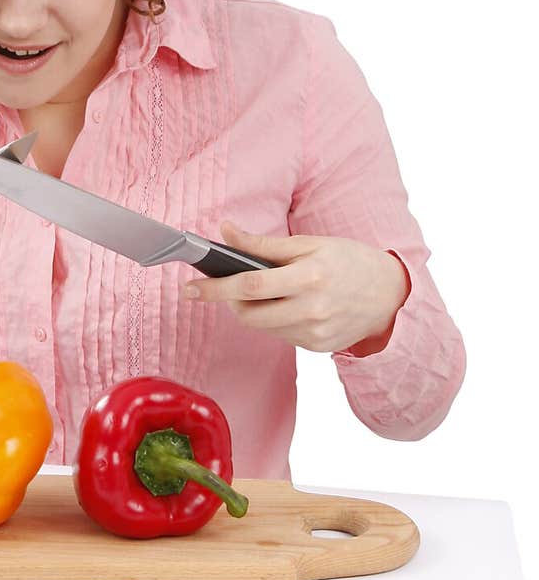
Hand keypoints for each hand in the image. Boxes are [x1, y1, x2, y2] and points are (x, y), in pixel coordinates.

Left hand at [181, 222, 411, 354]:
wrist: (390, 295)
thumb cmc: (350, 261)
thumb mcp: (310, 243)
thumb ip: (263, 244)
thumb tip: (224, 232)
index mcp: (310, 277)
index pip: (250, 285)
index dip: (215, 288)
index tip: (190, 288)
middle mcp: (311, 309)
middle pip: (248, 313)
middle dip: (229, 301)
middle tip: (227, 286)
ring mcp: (314, 332)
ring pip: (261, 327)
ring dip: (250, 310)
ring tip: (263, 292)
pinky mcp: (316, 348)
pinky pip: (279, 336)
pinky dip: (273, 321)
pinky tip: (288, 305)